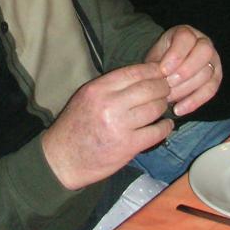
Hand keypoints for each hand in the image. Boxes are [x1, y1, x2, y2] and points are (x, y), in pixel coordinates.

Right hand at [41, 62, 172, 190]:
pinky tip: (165, 125)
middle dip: (162, 87)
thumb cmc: (74, 126)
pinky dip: (165, 127)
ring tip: (163, 106)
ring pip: (154, 108)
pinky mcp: (128, 146)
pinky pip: (156, 132)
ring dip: (163, 106)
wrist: (63, 159)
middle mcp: (109, 105)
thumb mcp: (85, 97)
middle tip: (166, 89)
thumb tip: (140, 76)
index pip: (134, 72)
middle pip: (148, 88)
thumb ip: (110, 86)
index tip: (160, 72)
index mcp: (98, 89)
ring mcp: (120, 126)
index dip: (152, 70)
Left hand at [142, 25, 219, 116]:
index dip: (176, 54)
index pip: (186, 38)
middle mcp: (204, 43)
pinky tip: (179, 109)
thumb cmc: (161, 60)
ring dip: (187, 88)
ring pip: (207, 73)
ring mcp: (213, 60)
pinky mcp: (216, 78)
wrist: (168, 69)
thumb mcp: (155, 56)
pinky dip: (194, 101)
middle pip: (204, 52)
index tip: (163, 70)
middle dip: (185, 71)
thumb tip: (158, 77)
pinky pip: (210, 90)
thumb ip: (157, 63)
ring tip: (169, 98)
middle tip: (168, 84)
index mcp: (186, 33)